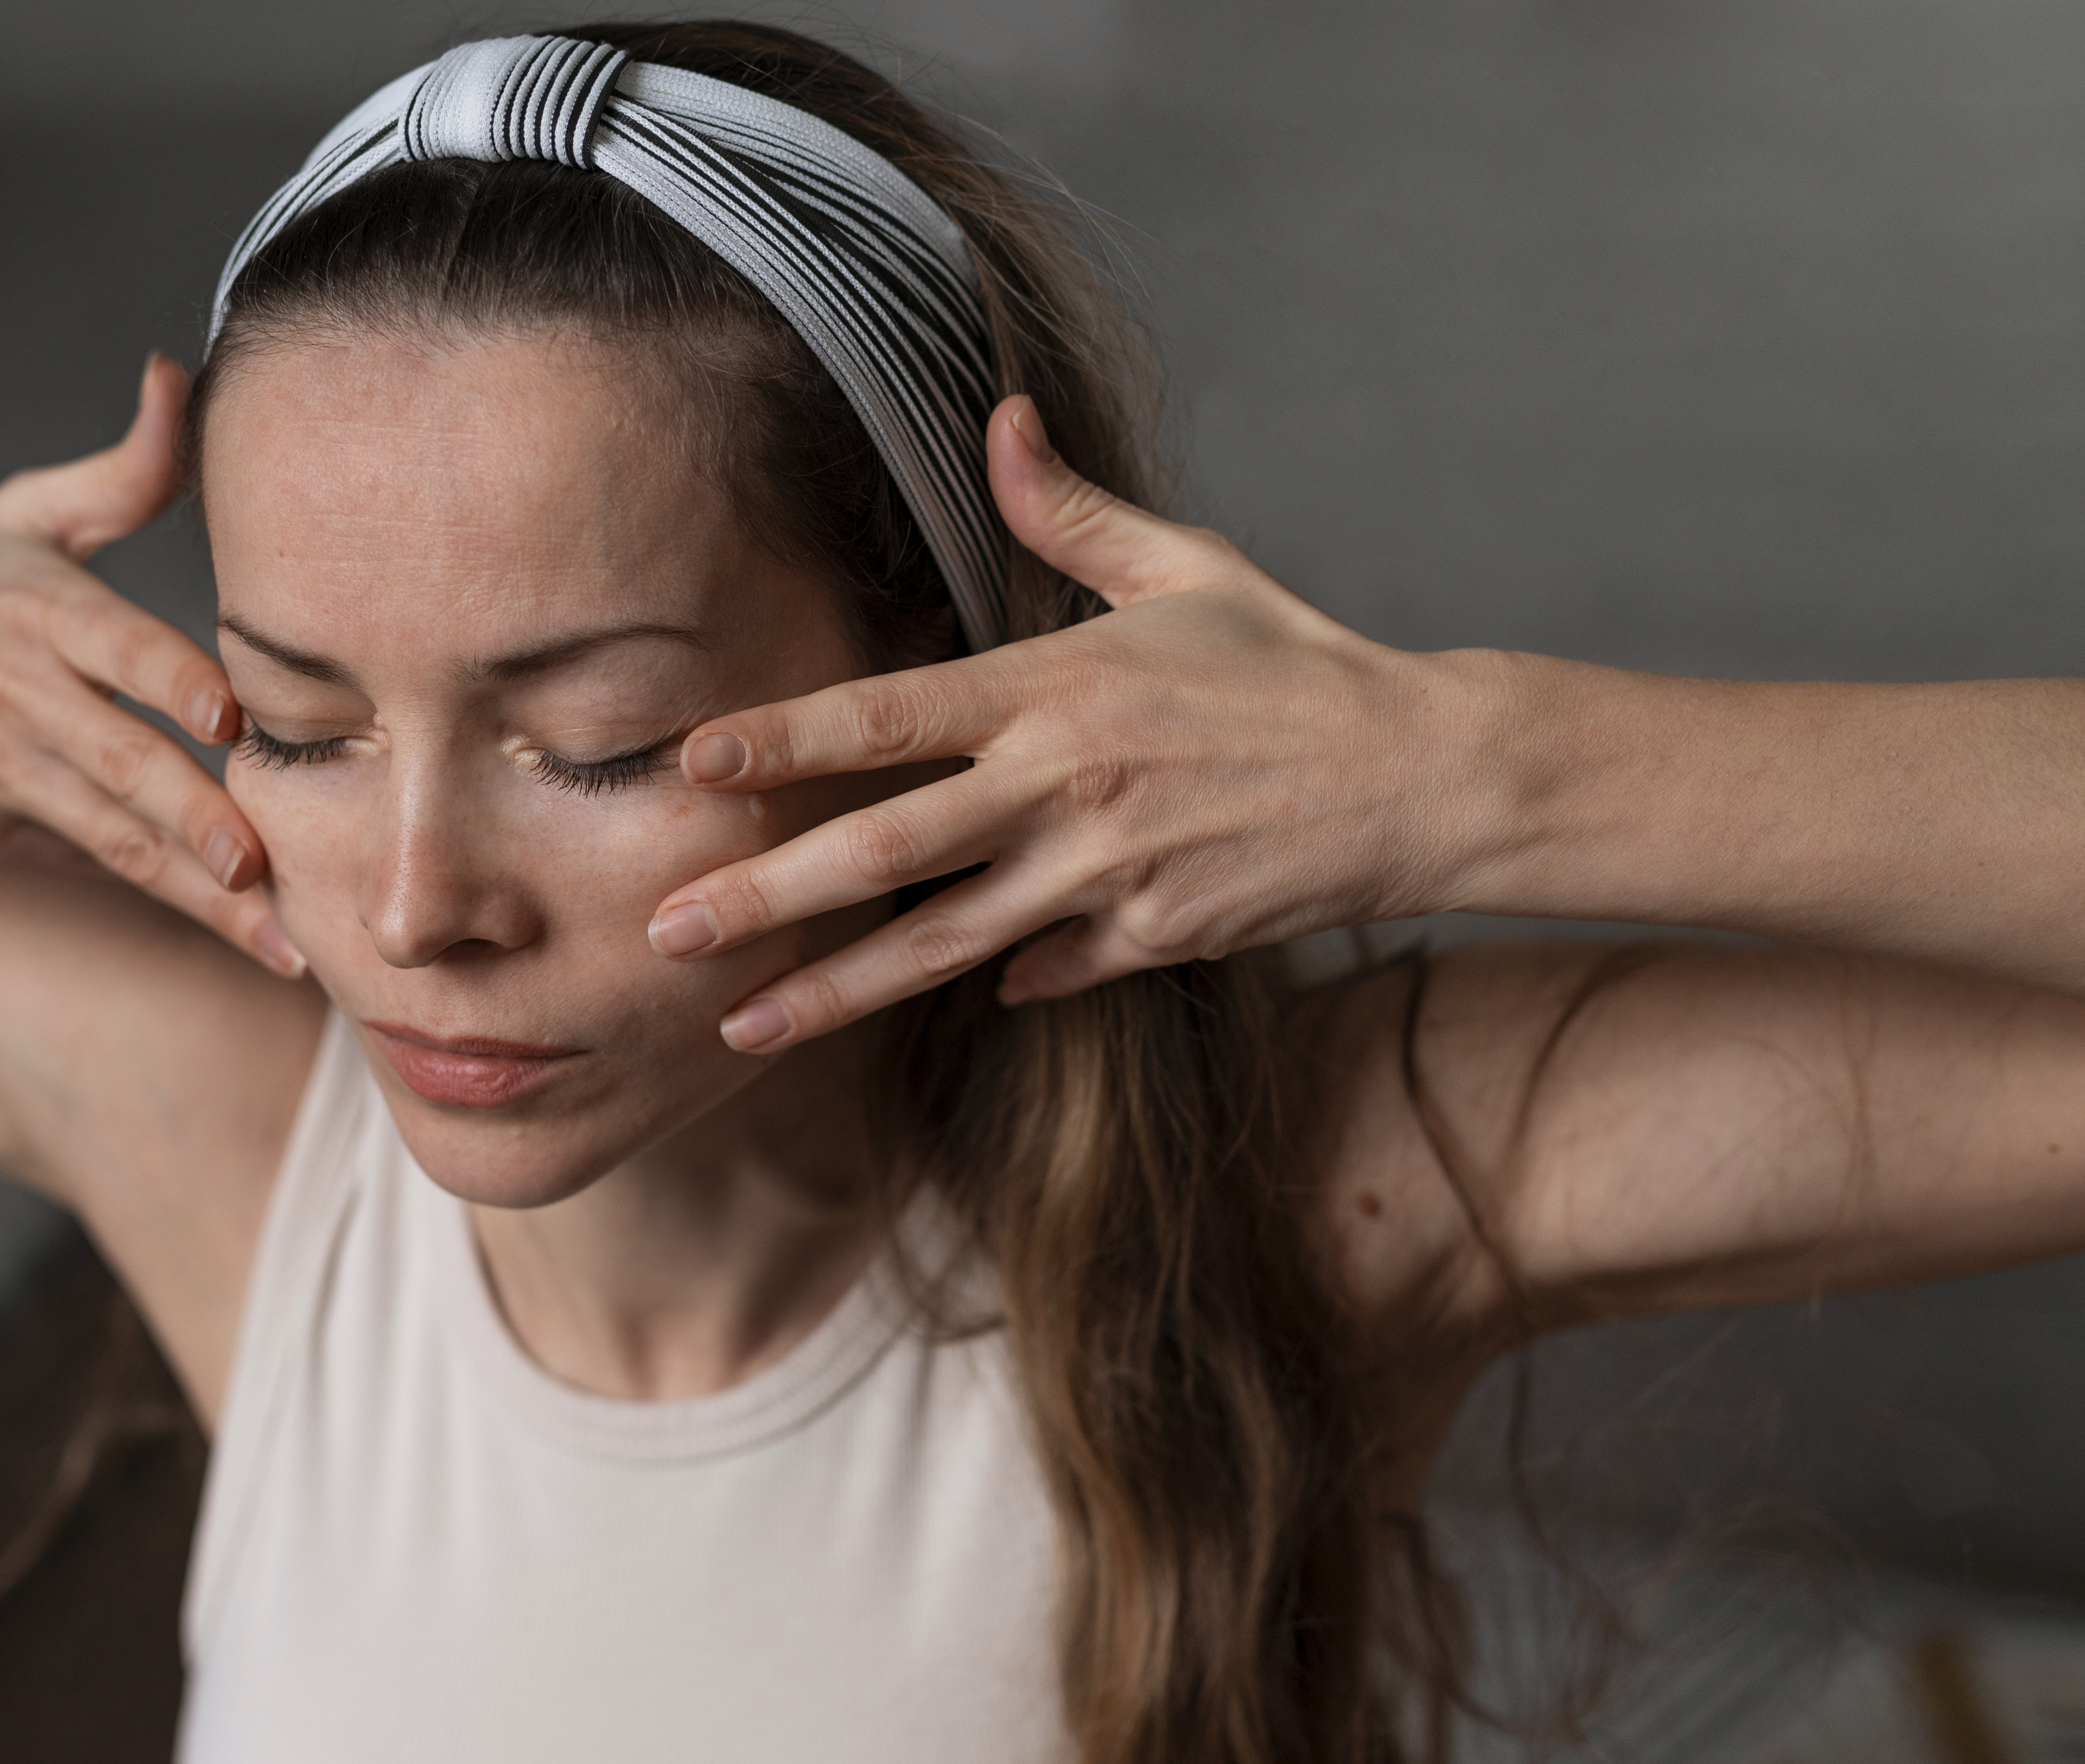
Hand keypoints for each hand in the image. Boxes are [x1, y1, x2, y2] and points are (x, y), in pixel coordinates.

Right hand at [0, 353, 301, 974]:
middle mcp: (8, 691)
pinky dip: (149, 894)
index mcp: (32, 606)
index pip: (111, 643)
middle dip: (197, 822)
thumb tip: (178, 375)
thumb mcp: (24, 517)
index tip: (229, 719)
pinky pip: (81, 861)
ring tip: (276, 944)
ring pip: (110, 838)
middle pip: (120, 761)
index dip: (170, 680)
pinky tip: (228, 931)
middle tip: (267, 871)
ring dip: (194, 896)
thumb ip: (122, 471)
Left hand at [644, 397, 1501, 1049]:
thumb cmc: (1293, 663)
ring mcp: (1106, 873)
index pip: (887, 714)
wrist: (1418, 774)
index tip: (692, 763)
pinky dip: (997, 980)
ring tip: (739, 1025)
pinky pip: (1045, 966)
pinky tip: (930, 1003)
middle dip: (765, 894)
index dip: (783, 740)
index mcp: (1057, 688)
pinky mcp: (1152, 939)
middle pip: (884, 850)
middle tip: (666, 930)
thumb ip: (1071, 511)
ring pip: (939, 944)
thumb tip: (1002, 418)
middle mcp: (1066, 786)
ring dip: (832, 988)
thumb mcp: (1186, 567)